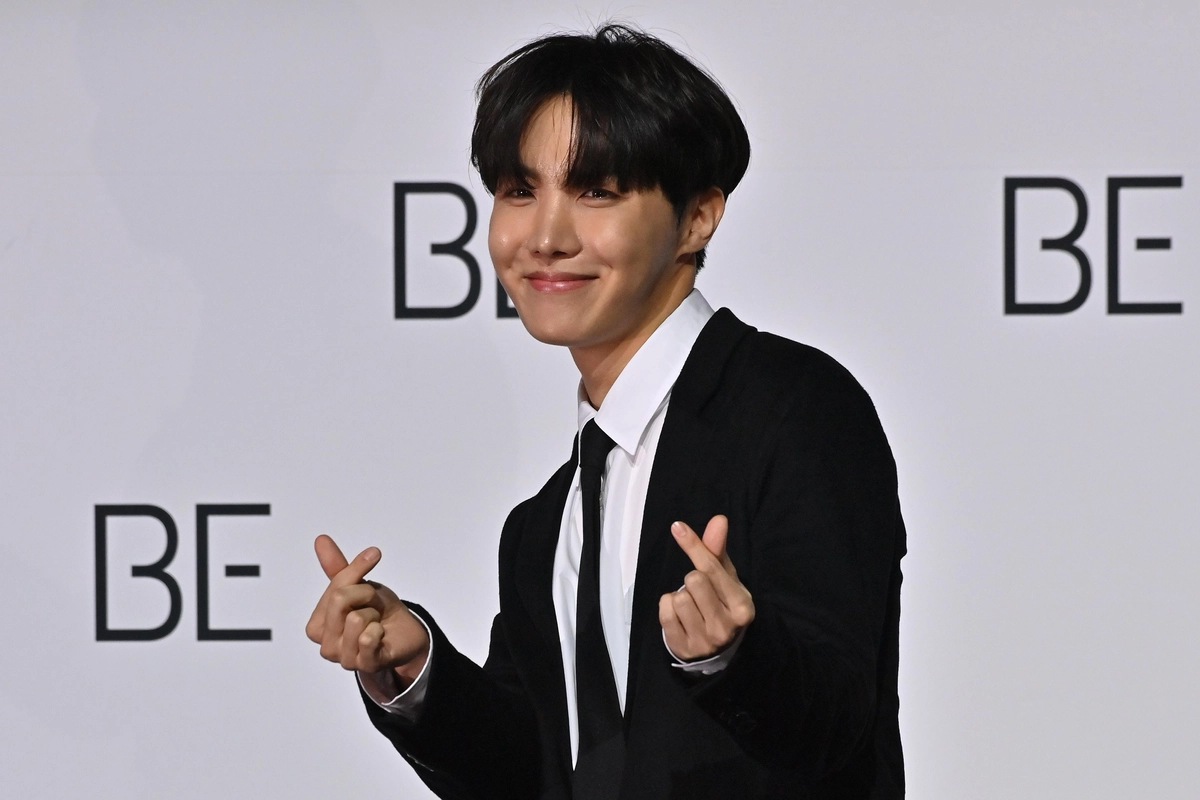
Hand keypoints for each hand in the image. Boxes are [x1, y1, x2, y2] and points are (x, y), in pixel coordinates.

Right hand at [305, 534, 429, 681]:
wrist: (406, 630)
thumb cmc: (376, 610)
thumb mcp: (358, 584)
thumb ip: (338, 566)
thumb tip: (321, 539)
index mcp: (316, 627)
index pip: (334, 590)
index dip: (356, 579)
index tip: (367, 586)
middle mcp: (326, 647)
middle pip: (340, 600)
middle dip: (365, 594)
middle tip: (373, 605)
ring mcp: (345, 659)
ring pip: (356, 618)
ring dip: (374, 614)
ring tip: (377, 623)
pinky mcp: (367, 666)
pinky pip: (368, 639)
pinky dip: (380, 630)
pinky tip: (381, 635)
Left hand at [658, 515, 754, 661]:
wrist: (716, 648)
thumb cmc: (721, 603)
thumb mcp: (725, 577)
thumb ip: (718, 549)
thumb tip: (719, 519)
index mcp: (742, 606)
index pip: (712, 569)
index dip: (694, 546)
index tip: (678, 528)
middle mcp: (726, 626)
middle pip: (693, 580)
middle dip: (692, 580)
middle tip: (699, 591)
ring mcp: (705, 641)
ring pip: (678, 598)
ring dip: (679, 596)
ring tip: (691, 605)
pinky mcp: (684, 648)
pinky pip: (665, 613)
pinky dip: (667, 607)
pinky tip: (679, 615)